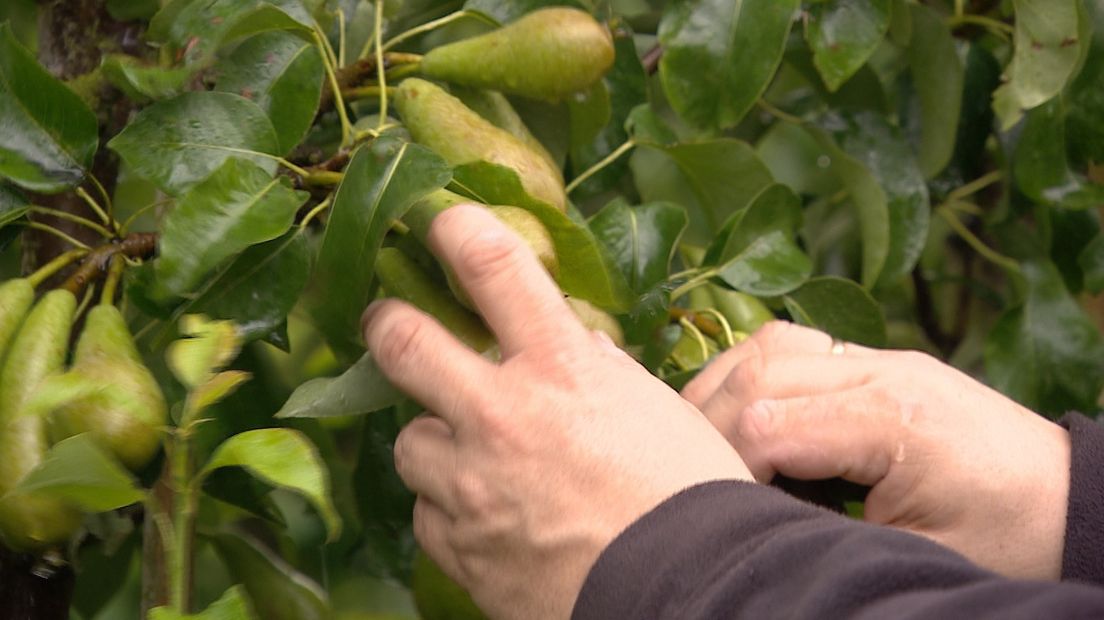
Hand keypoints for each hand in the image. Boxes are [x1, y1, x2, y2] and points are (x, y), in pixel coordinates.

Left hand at [363, 205, 751, 618]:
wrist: (684, 591)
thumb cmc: (688, 496)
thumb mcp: (657, 411)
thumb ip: (602, 372)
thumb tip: (577, 346)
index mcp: (561, 369)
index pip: (493, 267)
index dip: (455, 229)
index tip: (439, 221)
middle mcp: (503, 415)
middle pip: (402, 343)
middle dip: (386, 325)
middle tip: (386, 324)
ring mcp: (472, 483)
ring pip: (410, 442)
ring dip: (436, 444)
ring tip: (475, 462)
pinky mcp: (460, 546)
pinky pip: (429, 515)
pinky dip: (452, 511)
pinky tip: (490, 521)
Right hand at [682, 321, 1070, 579]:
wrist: (1071, 503)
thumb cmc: (1007, 541)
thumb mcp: (912, 554)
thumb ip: (822, 528)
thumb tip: (749, 516)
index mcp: (894, 419)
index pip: (766, 422)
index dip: (727, 467)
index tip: (727, 508)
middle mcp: (883, 370)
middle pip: (756, 373)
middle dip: (709, 424)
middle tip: (699, 475)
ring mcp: (882, 357)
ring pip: (766, 346)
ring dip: (724, 389)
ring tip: (708, 441)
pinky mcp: (879, 362)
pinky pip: (793, 344)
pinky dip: (755, 373)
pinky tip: (748, 411)